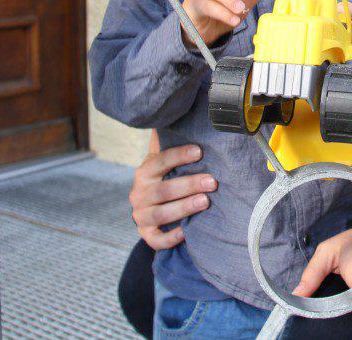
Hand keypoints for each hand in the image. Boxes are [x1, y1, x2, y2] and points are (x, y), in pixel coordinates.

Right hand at [129, 131, 216, 249]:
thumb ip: (170, 141)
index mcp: (145, 172)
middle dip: (189, 185)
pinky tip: (188, 231)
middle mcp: (139, 193)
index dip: (178, 155)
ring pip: (161, 214)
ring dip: (184, 207)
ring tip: (205, 201)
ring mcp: (141, 215)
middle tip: (212, 181)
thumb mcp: (163, 159)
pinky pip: (157, 239)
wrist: (150, 206)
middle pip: (163, 190)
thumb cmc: (164, 177)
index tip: (200, 151)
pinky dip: (171, 237)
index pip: (159, 161)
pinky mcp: (146, 233)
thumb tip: (186, 112)